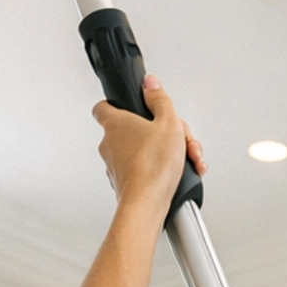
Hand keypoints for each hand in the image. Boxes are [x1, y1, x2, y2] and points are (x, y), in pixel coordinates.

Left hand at [94, 76, 204, 209]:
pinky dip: (161, 169)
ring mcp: (115, 165)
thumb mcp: (168, 122)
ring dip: (164, 152)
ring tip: (183, 158)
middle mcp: (110, 144)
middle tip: (174, 137)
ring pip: (142, 151)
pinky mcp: (125, 182)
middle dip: (158, 132)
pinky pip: (144, 169)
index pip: (103, 106)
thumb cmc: (153, 166)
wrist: (148, 203)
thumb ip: (159, 99)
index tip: (131, 104)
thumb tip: (150, 84)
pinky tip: (177, 172)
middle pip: (133, 130)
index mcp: (115, 124)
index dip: (117, 103)